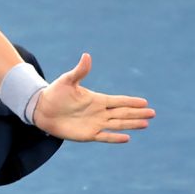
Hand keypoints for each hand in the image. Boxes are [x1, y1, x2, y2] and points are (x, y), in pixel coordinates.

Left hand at [33, 53, 155, 142]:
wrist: (41, 110)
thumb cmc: (54, 93)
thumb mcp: (68, 81)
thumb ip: (80, 71)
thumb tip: (86, 56)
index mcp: (96, 99)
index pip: (118, 100)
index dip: (131, 101)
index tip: (145, 102)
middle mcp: (98, 112)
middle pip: (122, 113)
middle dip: (137, 113)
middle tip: (153, 113)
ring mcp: (94, 123)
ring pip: (117, 124)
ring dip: (131, 124)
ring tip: (146, 124)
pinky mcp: (87, 134)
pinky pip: (104, 136)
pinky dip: (115, 137)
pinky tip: (127, 137)